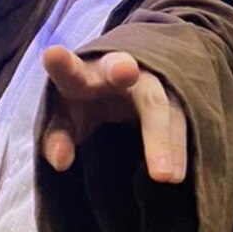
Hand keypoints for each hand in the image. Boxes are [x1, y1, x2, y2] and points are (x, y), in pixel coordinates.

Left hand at [40, 48, 187, 184]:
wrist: (130, 79)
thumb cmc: (87, 101)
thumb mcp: (67, 117)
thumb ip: (57, 137)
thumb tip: (61, 162)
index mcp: (84, 74)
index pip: (71, 70)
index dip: (63, 64)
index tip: (52, 55)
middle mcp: (120, 70)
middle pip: (123, 70)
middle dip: (124, 71)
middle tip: (124, 71)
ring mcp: (153, 82)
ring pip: (159, 103)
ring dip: (163, 138)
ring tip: (164, 176)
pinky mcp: (177, 98)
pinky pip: (180, 122)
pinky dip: (178, 151)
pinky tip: (177, 176)